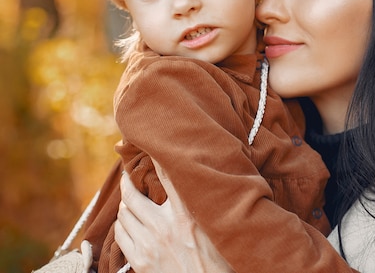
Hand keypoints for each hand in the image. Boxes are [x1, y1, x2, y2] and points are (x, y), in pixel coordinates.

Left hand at [115, 162, 233, 272]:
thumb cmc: (221, 262)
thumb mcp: (220, 228)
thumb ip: (210, 206)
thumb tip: (210, 183)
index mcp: (188, 214)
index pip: (167, 176)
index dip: (156, 157)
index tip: (149, 146)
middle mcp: (165, 226)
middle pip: (133, 196)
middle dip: (127, 182)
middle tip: (128, 175)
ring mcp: (149, 244)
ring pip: (123, 215)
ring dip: (124, 206)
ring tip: (128, 201)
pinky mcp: (141, 262)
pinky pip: (120, 237)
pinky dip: (120, 226)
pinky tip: (126, 224)